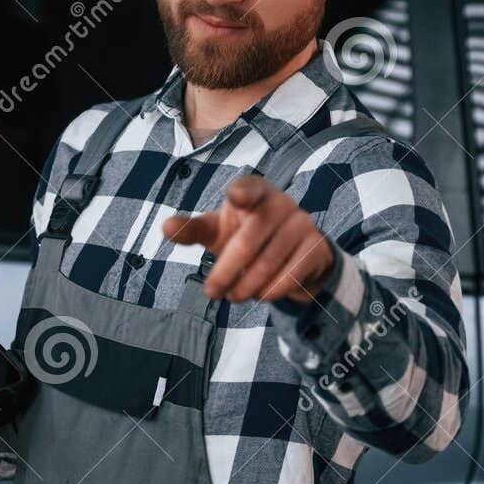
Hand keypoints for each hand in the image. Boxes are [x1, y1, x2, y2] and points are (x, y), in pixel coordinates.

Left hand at [162, 174, 333, 302]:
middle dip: (225, 273)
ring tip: (235, 296)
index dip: (242, 193)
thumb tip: (165, 227)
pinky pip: (290, 276)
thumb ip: (192, 230)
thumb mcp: (217, 232)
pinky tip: (262, 295)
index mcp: (253, 191)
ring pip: (267, 264)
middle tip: (212, 293)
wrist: (294, 255)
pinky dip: (271, 292)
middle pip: (246, 243)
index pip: (248, 188)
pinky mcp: (317, 247)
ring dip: (246, 287)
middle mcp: (280, 202)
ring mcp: (302, 223)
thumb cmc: (245, 236)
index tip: (234, 198)